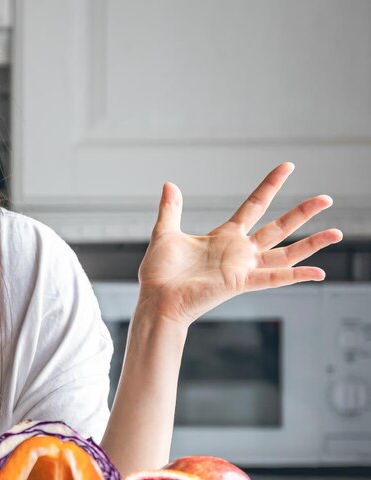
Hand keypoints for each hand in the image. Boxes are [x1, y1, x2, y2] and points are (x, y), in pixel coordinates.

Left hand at [136, 162, 341, 326]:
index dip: (270, 186)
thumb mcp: (165, 233)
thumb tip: (169, 184)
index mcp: (224, 237)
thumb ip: (171, 209)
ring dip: (310, 244)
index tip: (288, 166)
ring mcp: (242, 268)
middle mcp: (238, 252)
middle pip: (278, 227)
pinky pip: (273, 279)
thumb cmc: (159, 274)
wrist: (155, 300)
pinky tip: (319, 272)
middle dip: (302, 213)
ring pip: (284, 253)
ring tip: (336, 233)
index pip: (254, 205)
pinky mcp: (239, 283)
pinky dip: (296, 276)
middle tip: (327, 198)